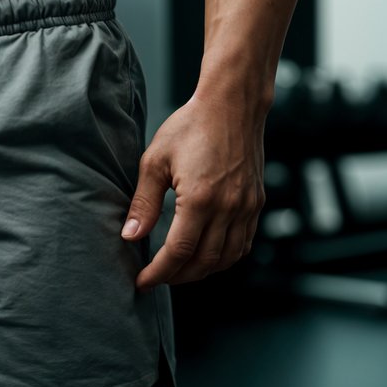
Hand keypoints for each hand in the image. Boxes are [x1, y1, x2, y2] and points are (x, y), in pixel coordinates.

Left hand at [120, 91, 265, 289]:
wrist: (232, 104)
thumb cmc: (190, 126)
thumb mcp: (156, 159)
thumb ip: (144, 202)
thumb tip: (130, 236)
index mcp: (200, 200)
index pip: (178, 253)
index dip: (158, 273)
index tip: (142, 281)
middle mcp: (228, 209)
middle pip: (203, 263)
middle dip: (177, 277)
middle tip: (157, 277)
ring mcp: (247, 208)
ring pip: (226, 259)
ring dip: (201, 271)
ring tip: (179, 270)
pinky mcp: (256, 203)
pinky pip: (242, 245)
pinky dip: (224, 258)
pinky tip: (208, 254)